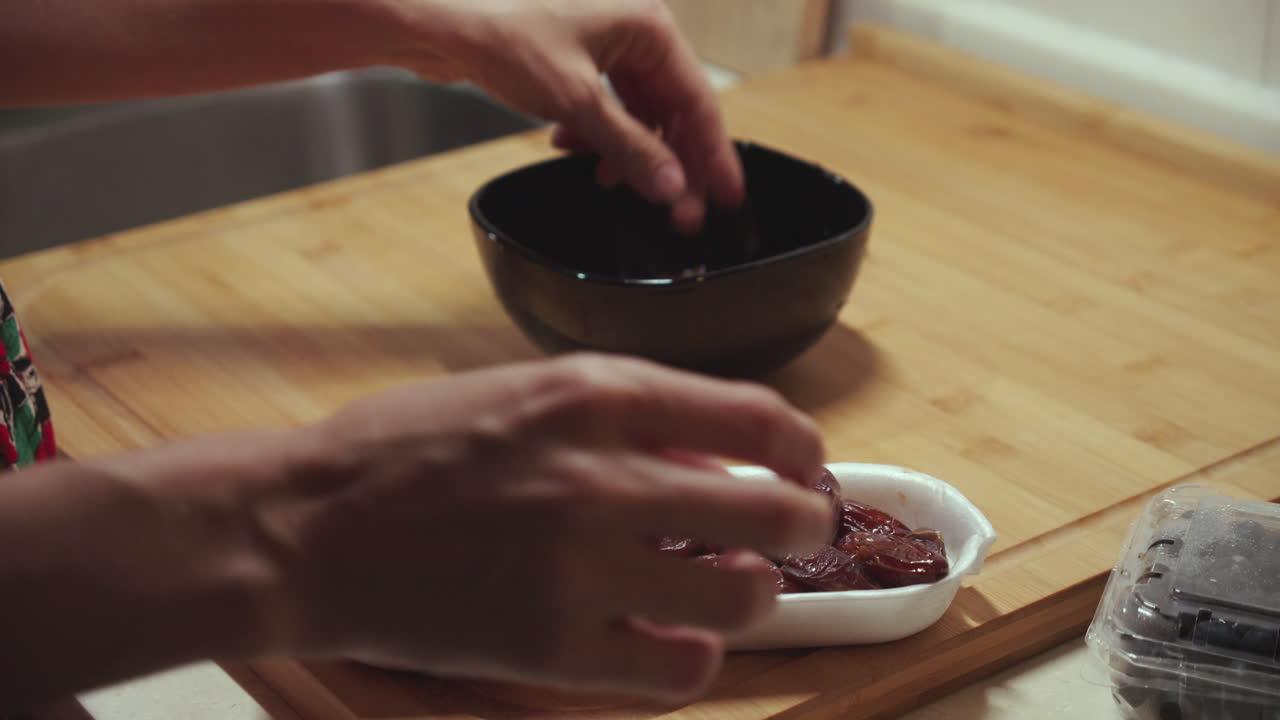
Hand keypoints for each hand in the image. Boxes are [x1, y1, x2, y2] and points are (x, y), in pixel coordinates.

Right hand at [262, 353, 829, 701]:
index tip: (805, 467)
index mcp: (595, 395)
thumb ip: (619, 411)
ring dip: (750, 593)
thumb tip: (705, 453)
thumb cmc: (401, 449)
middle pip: (772, 512)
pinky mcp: (551, 648)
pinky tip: (671, 642)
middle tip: (791, 535)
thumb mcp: (516, 387)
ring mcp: (580, 567)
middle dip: (801, 525)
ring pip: (741, 597)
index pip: (756, 417)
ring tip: (726, 589)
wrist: (304, 526)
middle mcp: (602, 476)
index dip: (802, 449)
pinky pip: (678, 670)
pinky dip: (693, 658)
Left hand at [393, 0, 743, 231]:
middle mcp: (632, 30)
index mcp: (648, 25)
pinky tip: (574, 150)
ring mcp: (602, 43)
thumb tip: (672, 184)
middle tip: (677, 211)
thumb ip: (630, 149)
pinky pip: (606, 106)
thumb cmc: (500, 32)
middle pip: (670, 110)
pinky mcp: (575, 59)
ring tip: (612, 183)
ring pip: (637, 112)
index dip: (713, 155)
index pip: (698, 100)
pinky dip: (596, 135)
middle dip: (668, 162)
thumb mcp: (576, 101)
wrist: (438, 20)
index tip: (726, 195)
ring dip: (627, 152)